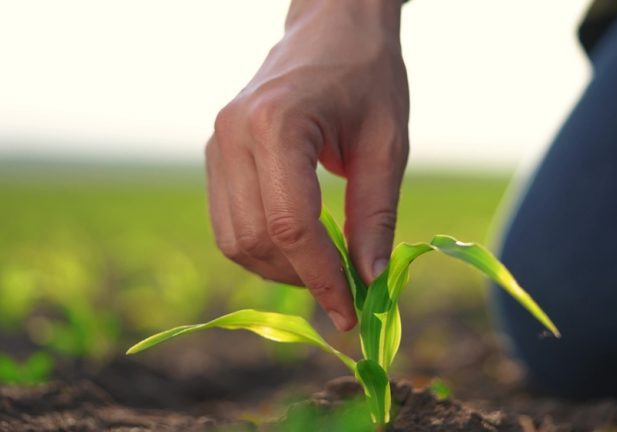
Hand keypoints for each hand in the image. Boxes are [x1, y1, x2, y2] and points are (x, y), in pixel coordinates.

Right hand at [205, 0, 408, 330]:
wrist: (331, 29)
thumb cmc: (368, 76)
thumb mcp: (387, 145)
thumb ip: (375, 215)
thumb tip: (368, 281)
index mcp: (277, 124)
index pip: (291, 226)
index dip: (322, 279)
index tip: (351, 314)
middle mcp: (233, 135)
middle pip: (257, 240)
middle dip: (303, 278)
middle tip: (348, 289)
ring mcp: (217, 144)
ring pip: (235, 241)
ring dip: (281, 269)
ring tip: (328, 266)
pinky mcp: (216, 155)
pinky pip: (230, 224)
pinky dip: (264, 248)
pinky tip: (302, 245)